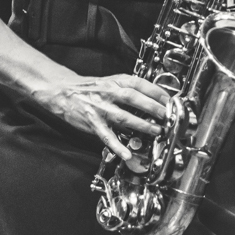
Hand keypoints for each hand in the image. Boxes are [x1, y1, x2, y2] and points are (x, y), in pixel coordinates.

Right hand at [40, 73, 171, 160]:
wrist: (64, 92)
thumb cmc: (91, 88)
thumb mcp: (111, 81)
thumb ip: (129, 88)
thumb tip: (153, 97)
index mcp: (115, 81)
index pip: (139, 84)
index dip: (156, 92)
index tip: (170, 100)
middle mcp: (108, 93)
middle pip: (134, 99)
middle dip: (153, 108)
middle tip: (168, 116)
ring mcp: (100, 108)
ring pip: (123, 117)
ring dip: (142, 125)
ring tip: (157, 131)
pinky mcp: (92, 123)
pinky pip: (107, 136)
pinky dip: (117, 146)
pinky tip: (128, 154)